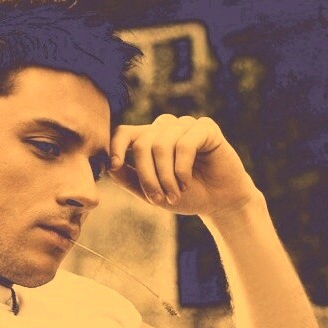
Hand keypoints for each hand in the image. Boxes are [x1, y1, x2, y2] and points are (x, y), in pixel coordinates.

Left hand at [109, 115, 256, 217]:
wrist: (219, 202)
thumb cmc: (184, 195)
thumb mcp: (150, 191)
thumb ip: (128, 178)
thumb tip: (108, 166)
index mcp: (149, 139)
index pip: (124, 132)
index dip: (115, 146)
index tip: (114, 165)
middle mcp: (166, 128)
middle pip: (142, 143)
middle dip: (148, 176)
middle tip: (159, 200)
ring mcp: (185, 125)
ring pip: (161, 145)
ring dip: (166, 177)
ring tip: (175, 195)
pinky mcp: (205, 128)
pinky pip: (185, 144)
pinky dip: (182, 169)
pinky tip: (186, 183)